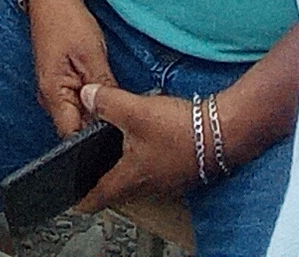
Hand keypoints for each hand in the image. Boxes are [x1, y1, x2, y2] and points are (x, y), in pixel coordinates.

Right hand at [26, 0, 113, 136]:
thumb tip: (116, 115)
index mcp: (53, 94)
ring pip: (78, 113)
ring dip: (95, 109)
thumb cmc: (67, 21)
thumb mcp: (93, 55)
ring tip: (112, 96)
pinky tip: (102, 86)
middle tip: (121, 114)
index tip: (117, 134)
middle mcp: (49, 98)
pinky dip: (90, 97)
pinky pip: (76, 100)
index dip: (94, 139)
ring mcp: (53, 90)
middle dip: (98, 124)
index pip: (73, 136)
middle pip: (75, 127)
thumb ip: (103, 87)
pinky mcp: (59, 82)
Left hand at [74, 82, 198, 214]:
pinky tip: (147, 147)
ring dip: (126, 174)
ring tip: (115, 162)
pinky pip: (156, 172)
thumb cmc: (180, 129)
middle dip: (104, 185)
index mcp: (131, 177)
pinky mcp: (182, 171)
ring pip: (139, 182)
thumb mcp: (136, 110)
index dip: (84, 199)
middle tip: (91, 179)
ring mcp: (168, 181)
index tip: (75, 203)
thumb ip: (107, 102)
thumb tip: (86, 96)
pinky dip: (146, 164)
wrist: (223, 132)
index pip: (100, 196)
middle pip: (119, 190)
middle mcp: (149, 185)